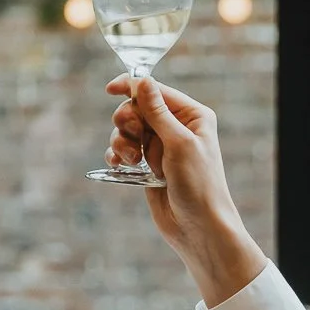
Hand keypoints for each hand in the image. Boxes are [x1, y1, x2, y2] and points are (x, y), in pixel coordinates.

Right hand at [104, 75, 267, 305]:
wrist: (199, 229)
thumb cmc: (199, 186)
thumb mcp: (178, 143)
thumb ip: (157, 112)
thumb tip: (142, 80)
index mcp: (192, 116)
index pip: (156, 90)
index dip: (132, 87)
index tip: (110, 89)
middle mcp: (177, 128)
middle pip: (137, 108)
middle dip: (128, 121)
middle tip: (131, 136)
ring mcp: (161, 148)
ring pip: (127, 131)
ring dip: (122, 142)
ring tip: (132, 160)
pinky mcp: (148, 166)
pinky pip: (124, 151)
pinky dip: (117, 156)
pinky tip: (119, 166)